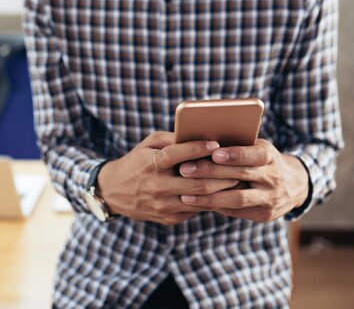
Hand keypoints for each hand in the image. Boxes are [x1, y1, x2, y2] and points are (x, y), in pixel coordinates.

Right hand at [97, 131, 240, 224]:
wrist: (114, 192)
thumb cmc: (138, 161)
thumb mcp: (148, 145)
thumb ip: (172, 139)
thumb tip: (199, 135)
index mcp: (150, 164)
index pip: (175, 155)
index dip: (196, 149)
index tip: (215, 144)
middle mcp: (156, 186)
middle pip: (195, 183)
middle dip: (220, 175)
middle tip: (239, 167)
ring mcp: (162, 205)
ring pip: (199, 200)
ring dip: (220, 190)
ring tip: (237, 180)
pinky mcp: (168, 218)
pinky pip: (195, 210)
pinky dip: (211, 201)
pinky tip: (223, 193)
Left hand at [179, 139, 308, 221]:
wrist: (294, 185)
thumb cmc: (262, 160)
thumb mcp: (257, 147)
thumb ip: (237, 146)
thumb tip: (203, 142)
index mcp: (271, 157)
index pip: (255, 155)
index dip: (235, 154)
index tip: (214, 153)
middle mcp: (274, 178)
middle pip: (241, 176)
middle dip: (211, 173)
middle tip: (185, 170)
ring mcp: (271, 199)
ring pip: (237, 199)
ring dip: (209, 198)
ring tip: (185, 195)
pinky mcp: (265, 215)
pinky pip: (236, 212)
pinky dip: (215, 207)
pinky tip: (196, 205)